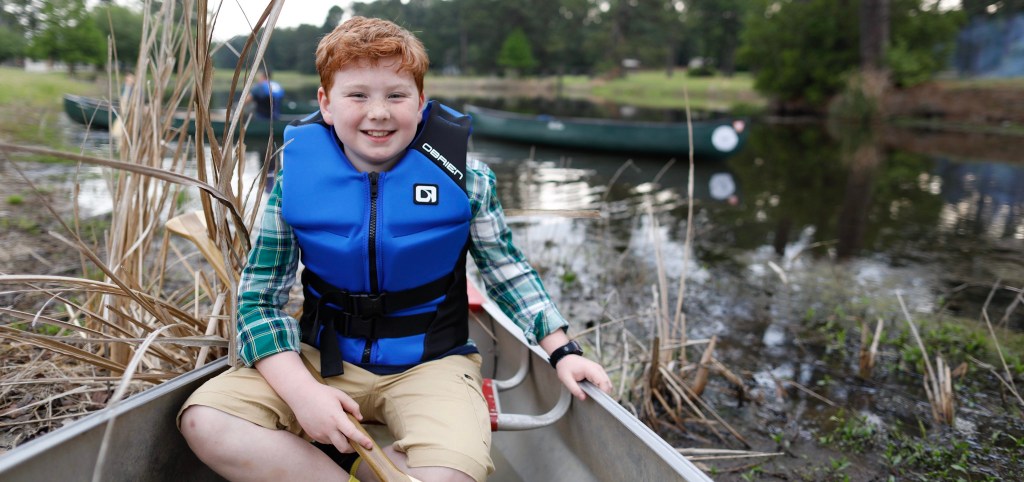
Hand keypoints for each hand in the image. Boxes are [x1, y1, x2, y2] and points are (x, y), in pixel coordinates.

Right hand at [255, 352, 372, 453]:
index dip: (362, 440)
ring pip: (334, 444)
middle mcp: (327, 429)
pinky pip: (326, 441)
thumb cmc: (321, 393)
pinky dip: (332, 437)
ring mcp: (319, 434)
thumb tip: (360, 418)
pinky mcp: (313, 435)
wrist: (300, 395)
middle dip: (353, 448)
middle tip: (358, 443)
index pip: (352, 433)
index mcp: (336, 418)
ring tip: (339, 425)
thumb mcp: (340, 395)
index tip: (369, 445)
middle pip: (343, 448)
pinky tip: (329, 425)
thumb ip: (353, 407)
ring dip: (341, 440)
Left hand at [554, 355, 612, 400]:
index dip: (603, 393)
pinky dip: (602, 387)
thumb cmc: (565, 367)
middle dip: (604, 393)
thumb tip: (583, 398)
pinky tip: (594, 391)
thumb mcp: (566, 379)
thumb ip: (574, 389)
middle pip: (608, 384)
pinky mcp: (598, 371)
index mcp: (590, 369)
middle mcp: (598, 368)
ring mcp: (599, 369)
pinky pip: (604, 381)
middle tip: (595, 400)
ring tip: (594, 396)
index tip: (598, 401)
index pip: (603, 382)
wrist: (565, 357)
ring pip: (608, 383)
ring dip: (603, 390)